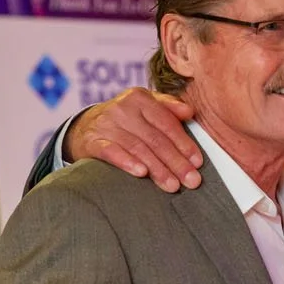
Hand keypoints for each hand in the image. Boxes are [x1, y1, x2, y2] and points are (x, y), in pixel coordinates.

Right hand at [65, 88, 200, 191]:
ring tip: (172, 185)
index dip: (184, 144)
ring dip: (157, 169)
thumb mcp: (146, 108)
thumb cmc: (126, 120)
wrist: (84, 127)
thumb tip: (190, 111)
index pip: (167, 123)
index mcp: (140, 98)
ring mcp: (105, 124)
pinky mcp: (91, 141)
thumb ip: (168, 108)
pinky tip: (141, 173)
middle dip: (176, 162)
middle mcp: (122, 109)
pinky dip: (127, 162)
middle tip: (191, 181)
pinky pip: (111, 152)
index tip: (198, 163)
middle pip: (155, 139)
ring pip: (137, 148)